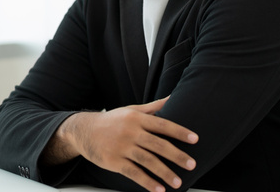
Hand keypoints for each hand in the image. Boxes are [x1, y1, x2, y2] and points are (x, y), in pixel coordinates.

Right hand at [57, 97, 197, 191]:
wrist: (84, 130)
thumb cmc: (112, 120)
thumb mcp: (131, 110)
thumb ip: (153, 106)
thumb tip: (173, 97)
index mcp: (137, 118)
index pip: (163, 124)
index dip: (179, 131)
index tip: (195, 139)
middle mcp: (131, 132)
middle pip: (158, 145)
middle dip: (177, 155)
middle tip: (192, 164)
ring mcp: (122, 147)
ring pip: (148, 161)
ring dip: (165, 173)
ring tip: (178, 182)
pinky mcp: (114, 161)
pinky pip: (134, 173)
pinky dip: (147, 182)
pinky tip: (159, 189)